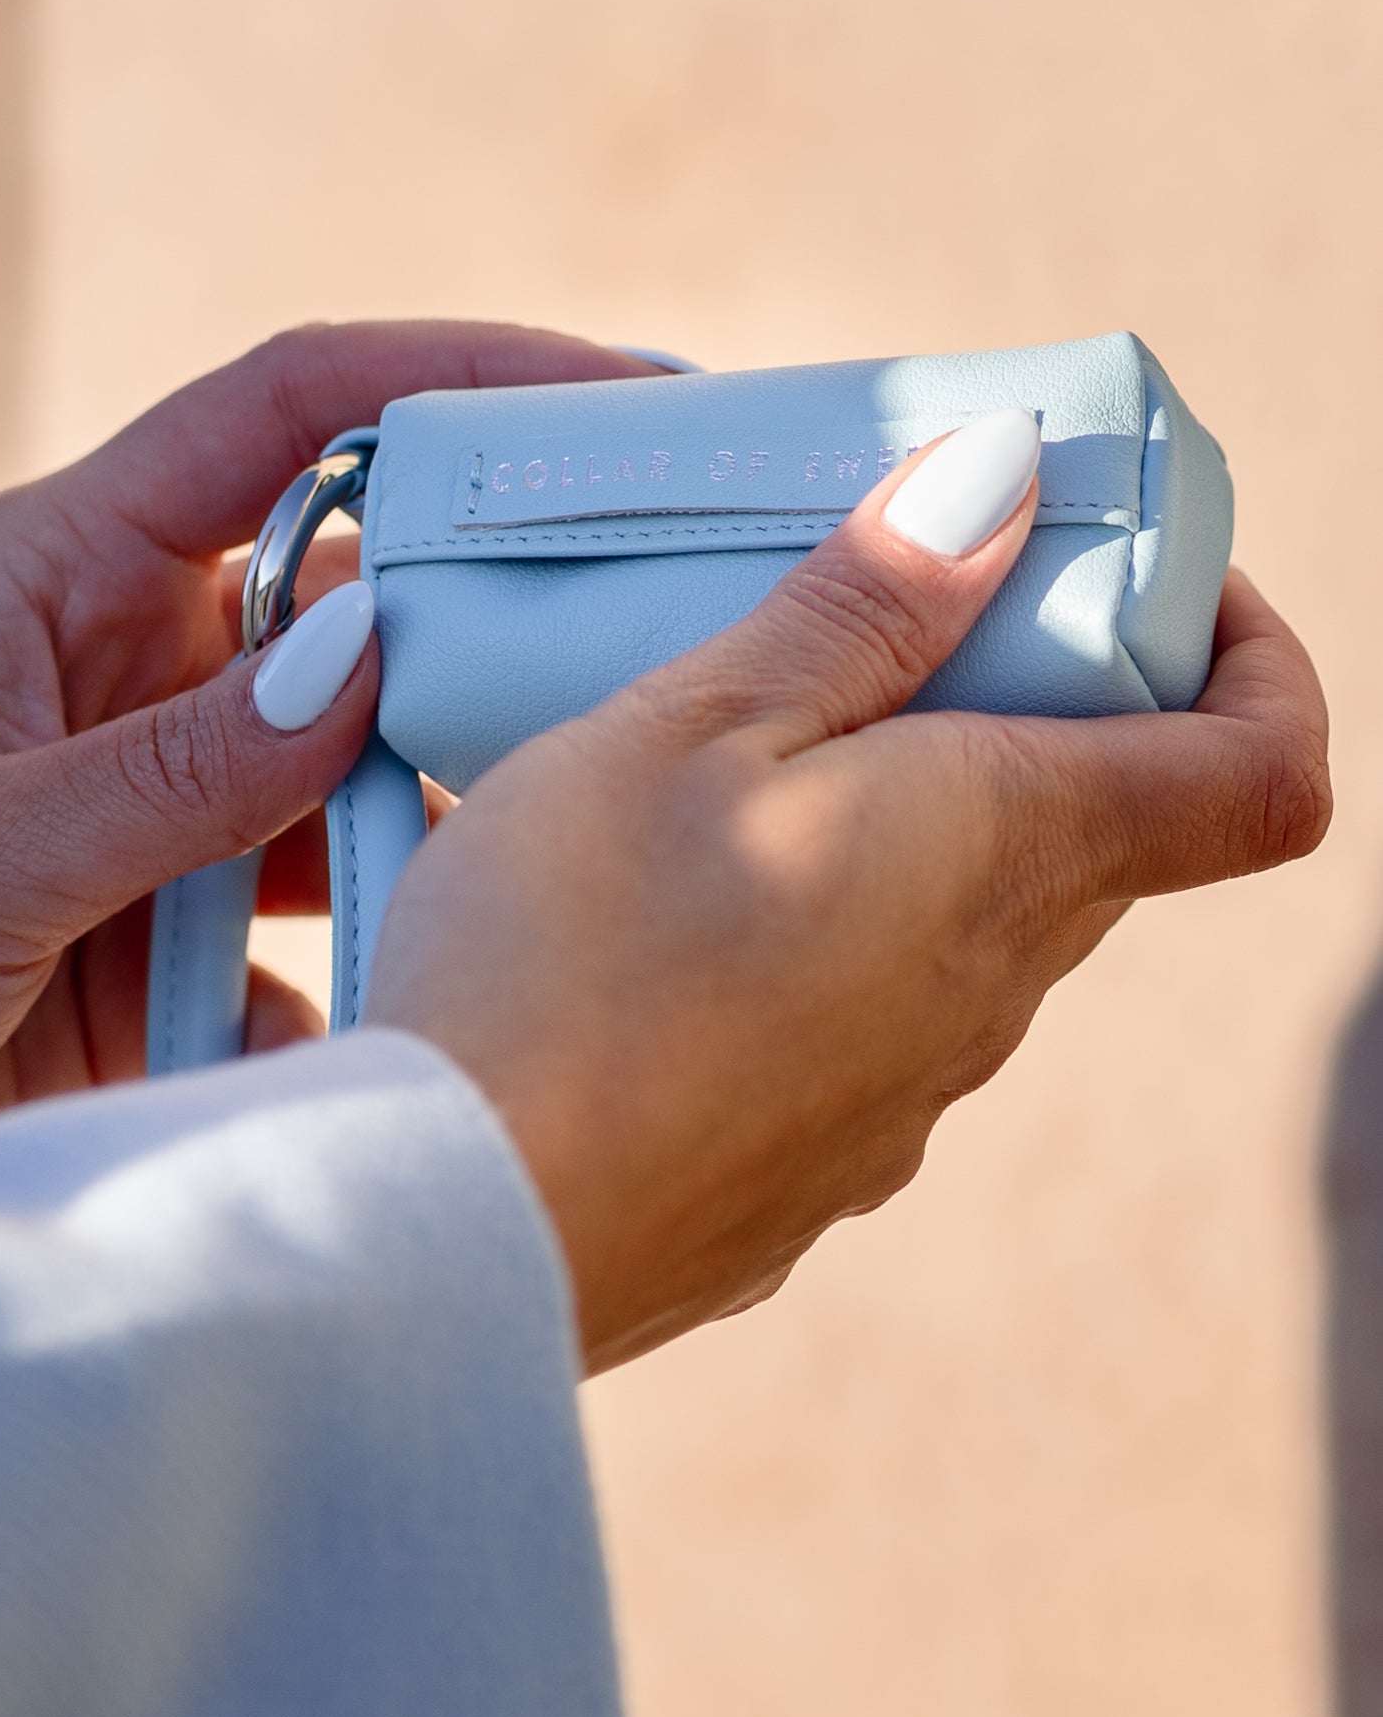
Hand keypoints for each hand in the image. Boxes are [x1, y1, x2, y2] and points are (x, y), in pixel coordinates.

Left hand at [0, 322, 661, 1170]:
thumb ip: (175, 769)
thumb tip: (375, 651)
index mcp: (65, 578)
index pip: (287, 417)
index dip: (449, 374)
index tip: (608, 389)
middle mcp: (140, 671)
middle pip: (362, 588)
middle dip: (496, 603)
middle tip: (654, 628)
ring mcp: (171, 804)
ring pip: (366, 764)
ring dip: (449, 802)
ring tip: (565, 835)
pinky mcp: (185, 934)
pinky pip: (330, 923)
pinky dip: (381, 960)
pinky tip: (423, 1009)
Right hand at [367, 415, 1332, 1373]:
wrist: (453, 1230)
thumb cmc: (563, 949)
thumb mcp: (692, 724)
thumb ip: (864, 608)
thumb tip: (1005, 486)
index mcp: (999, 852)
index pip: (1262, 775)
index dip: (1254, 659)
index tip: (1143, 587)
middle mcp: (989, 992)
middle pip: (1100, 830)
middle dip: (1036, 712)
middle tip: (884, 632)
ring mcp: (905, 1100)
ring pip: (972, 922)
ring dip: (911, 826)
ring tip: (733, 774)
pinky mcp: (812, 1169)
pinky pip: (870, 1022)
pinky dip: (823, 940)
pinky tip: (667, 929)